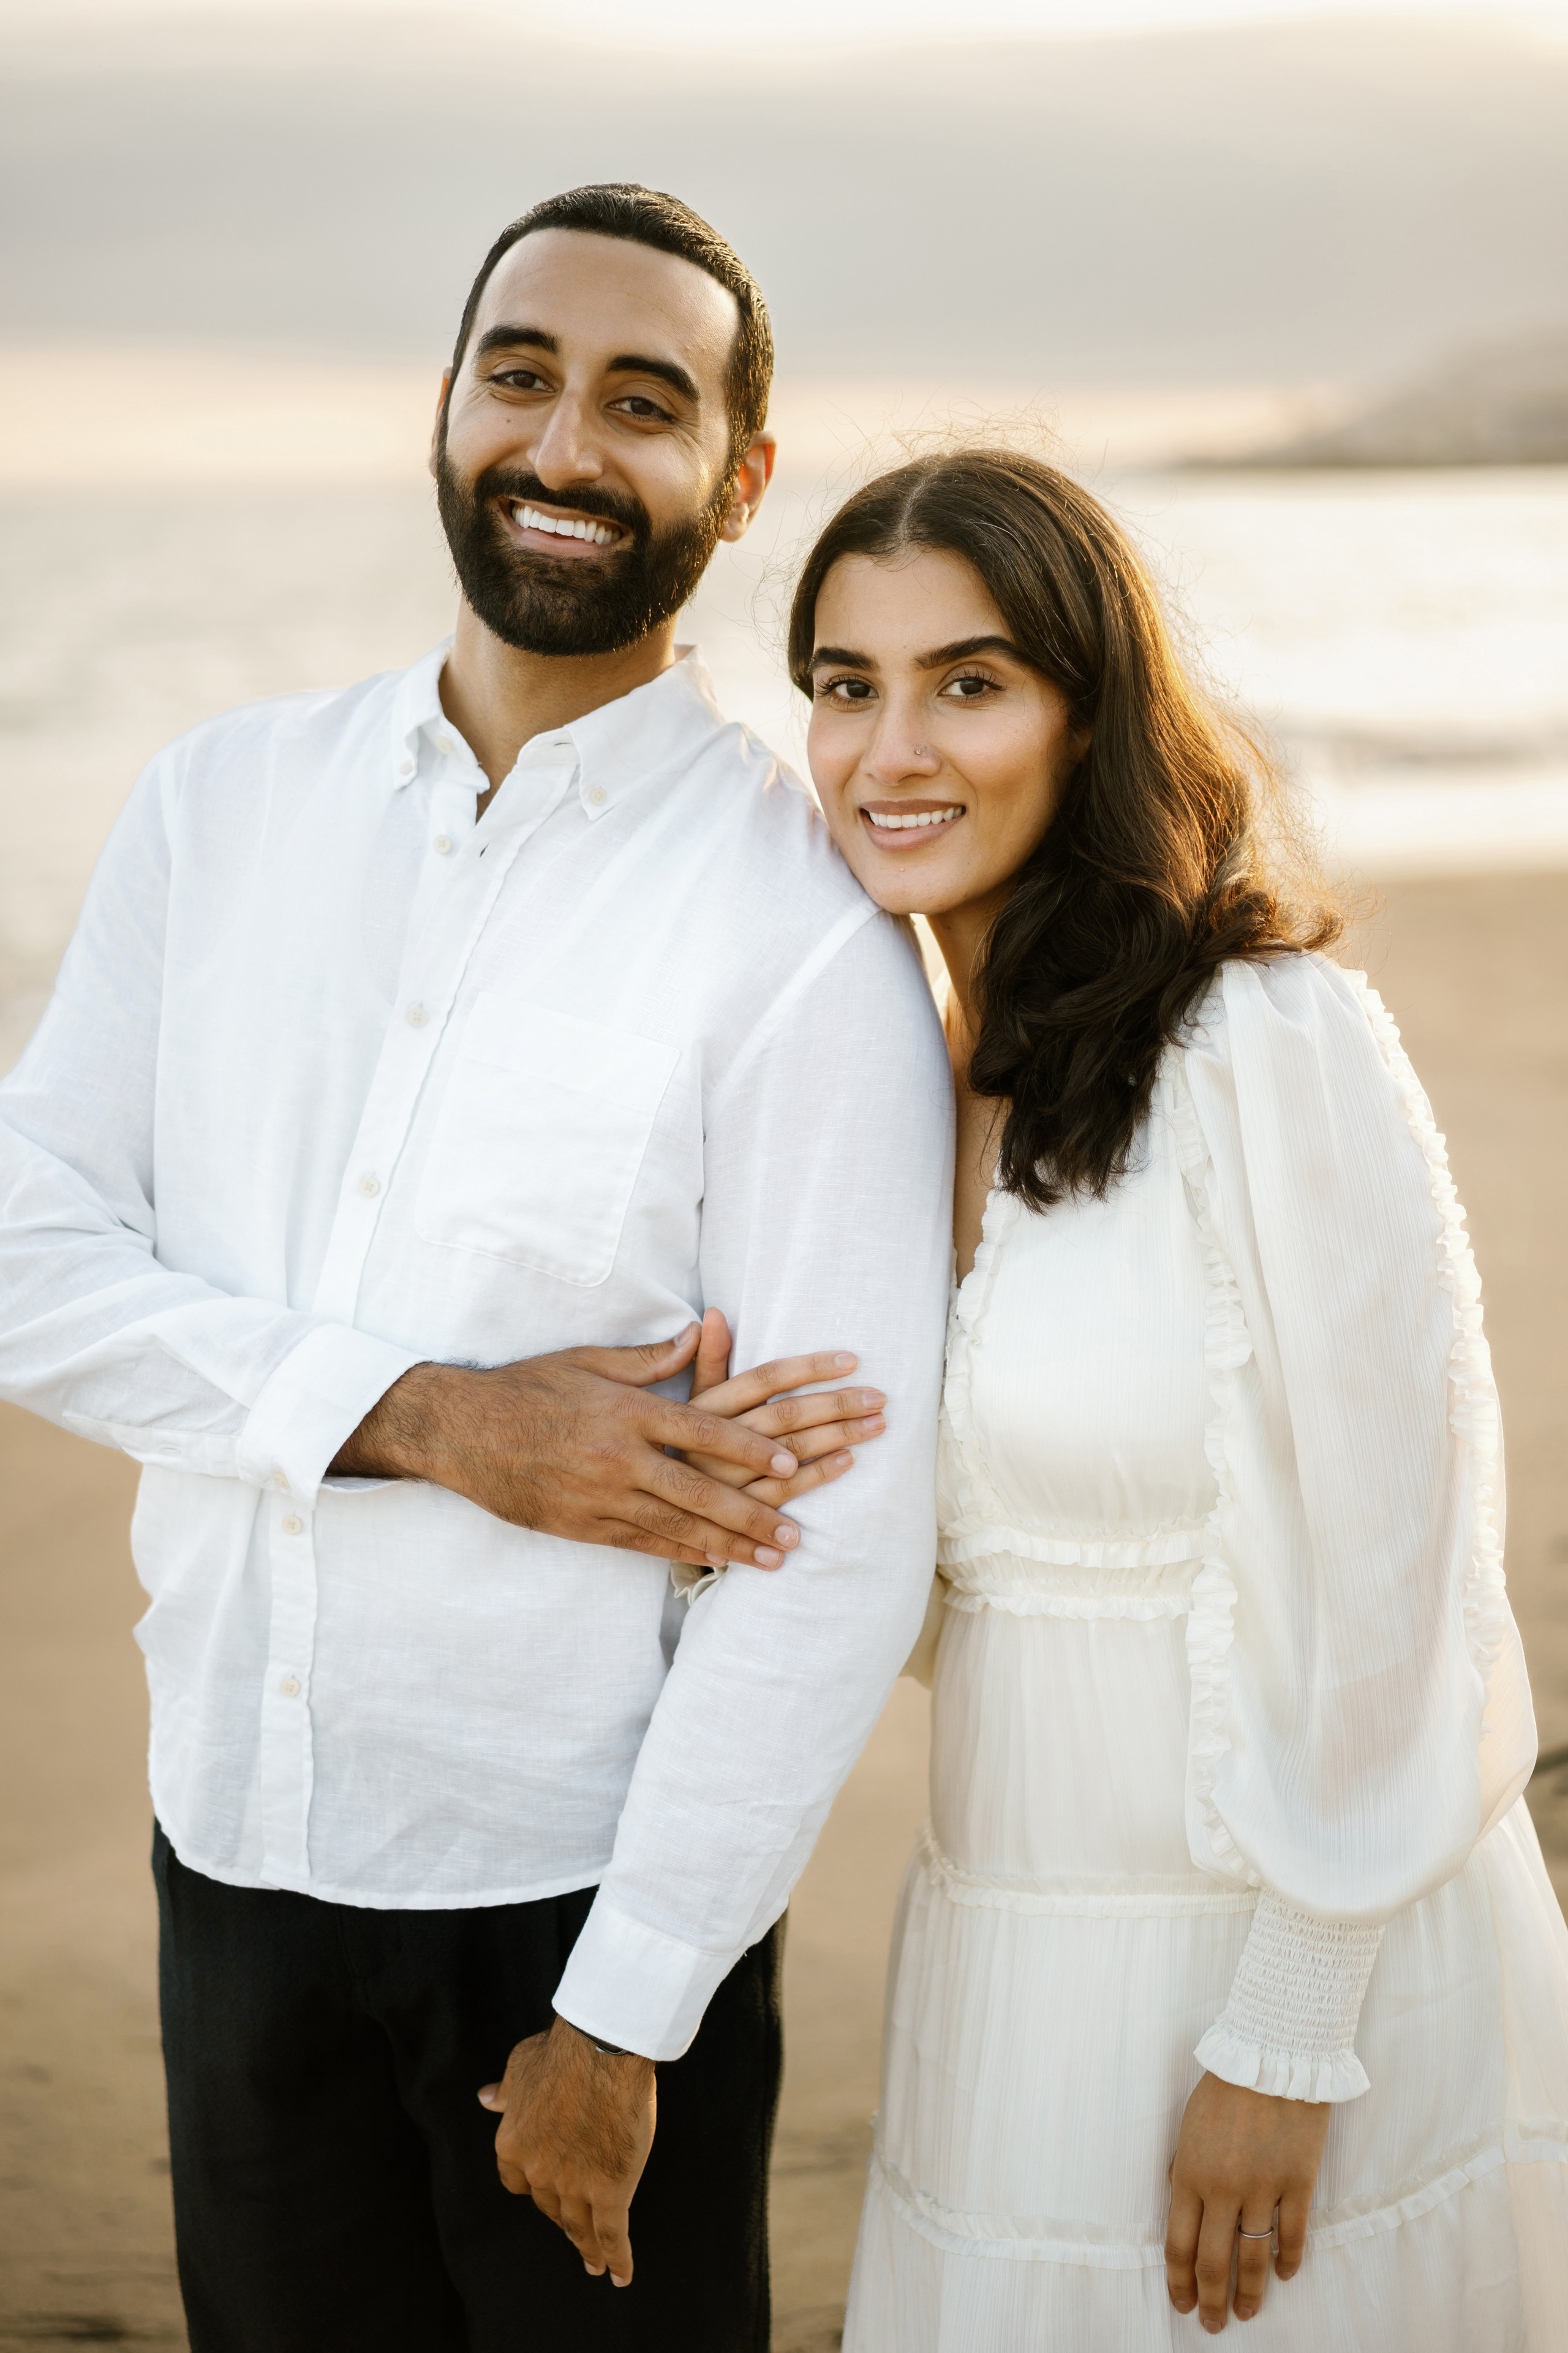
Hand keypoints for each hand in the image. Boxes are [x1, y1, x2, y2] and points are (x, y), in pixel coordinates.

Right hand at [331, 1323, 806, 1568]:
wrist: (461, 1431)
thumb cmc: (528, 1387)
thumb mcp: (588, 1360)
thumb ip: (650, 1358)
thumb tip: (701, 1334)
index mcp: (627, 1411)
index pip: (704, 1432)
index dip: (750, 1450)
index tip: (790, 1463)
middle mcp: (619, 1458)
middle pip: (701, 1491)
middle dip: (755, 1514)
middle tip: (797, 1534)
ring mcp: (601, 1497)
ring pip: (679, 1527)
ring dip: (731, 1545)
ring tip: (774, 1558)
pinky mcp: (583, 1526)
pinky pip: (644, 1545)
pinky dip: (684, 1555)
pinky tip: (717, 1563)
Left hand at [479, 2018, 654, 2287]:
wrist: (600, 2051)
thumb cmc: (561, 2052)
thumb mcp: (520, 2068)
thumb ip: (505, 2091)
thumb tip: (485, 2098)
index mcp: (513, 2146)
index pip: (518, 2182)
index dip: (533, 2186)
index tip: (544, 2190)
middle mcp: (539, 2174)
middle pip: (550, 2207)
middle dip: (563, 2217)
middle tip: (575, 2232)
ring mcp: (575, 2186)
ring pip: (580, 2228)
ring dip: (587, 2249)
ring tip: (596, 2265)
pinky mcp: (611, 2190)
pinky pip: (612, 2234)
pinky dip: (616, 2258)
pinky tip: (620, 2275)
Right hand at [683, 1309, 887, 1513]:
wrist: (648, 1502)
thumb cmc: (677, 1444)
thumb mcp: (686, 1402)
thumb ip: (707, 1361)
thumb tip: (714, 1313)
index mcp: (704, 1407)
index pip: (765, 1378)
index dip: (810, 1367)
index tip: (852, 1361)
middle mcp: (714, 1440)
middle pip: (785, 1414)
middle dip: (837, 1403)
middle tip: (878, 1397)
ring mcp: (724, 1478)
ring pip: (791, 1451)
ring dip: (839, 1435)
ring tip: (876, 1424)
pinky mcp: (734, 1513)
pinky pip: (784, 1491)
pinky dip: (818, 1474)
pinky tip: (848, 1460)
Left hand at [1165, 2073, 1328, 2330]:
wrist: (1273, 2054)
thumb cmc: (1225, 2087)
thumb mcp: (1189, 2127)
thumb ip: (1185, 2171)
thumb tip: (1182, 2209)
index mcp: (1190, 2173)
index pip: (1178, 2244)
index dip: (1179, 2282)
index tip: (1183, 2304)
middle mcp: (1223, 2188)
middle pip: (1213, 2262)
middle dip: (1211, 2301)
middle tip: (1213, 2325)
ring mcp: (1263, 2187)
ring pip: (1253, 2258)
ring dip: (1249, 2292)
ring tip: (1246, 2313)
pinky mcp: (1297, 2182)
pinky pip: (1291, 2235)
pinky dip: (1287, 2260)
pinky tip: (1283, 2274)